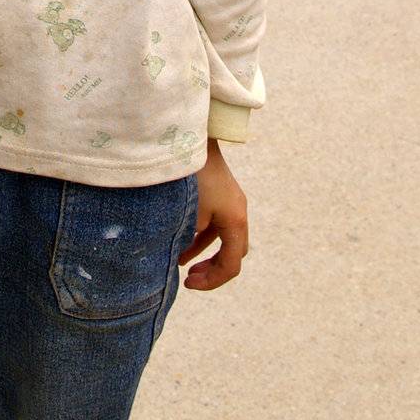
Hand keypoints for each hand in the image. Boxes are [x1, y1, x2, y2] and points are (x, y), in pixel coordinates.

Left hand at [177, 138, 248, 290]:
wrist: (190, 136)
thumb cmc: (188, 176)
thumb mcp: (188, 215)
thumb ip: (189, 241)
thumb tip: (181, 257)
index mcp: (235, 220)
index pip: (231, 264)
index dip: (212, 281)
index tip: (188, 283)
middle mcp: (238, 211)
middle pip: (233, 253)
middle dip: (213, 270)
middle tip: (190, 279)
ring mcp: (231, 201)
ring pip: (224, 239)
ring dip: (205, 254)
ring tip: (181, 264)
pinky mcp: (221, 193)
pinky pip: (216, 224)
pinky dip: (201, 237)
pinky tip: (181, 243)